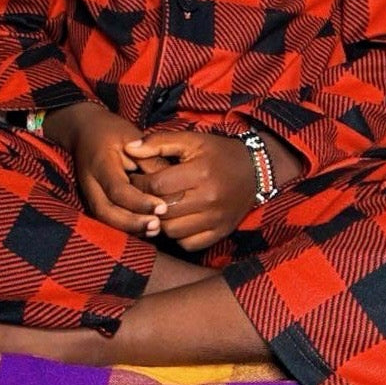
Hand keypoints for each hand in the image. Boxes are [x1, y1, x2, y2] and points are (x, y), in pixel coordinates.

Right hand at [44, 103, 168, 237]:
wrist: (85, 131)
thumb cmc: (113, 132)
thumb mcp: (133, 137)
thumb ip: (150, 160)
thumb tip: (172, 184)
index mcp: (100, 164)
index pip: (118, 189)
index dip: (139, 202)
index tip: (162, 207)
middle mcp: (90, 183)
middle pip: (106, 211)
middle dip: (132, 222)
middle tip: (158, 225)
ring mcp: (89, 194)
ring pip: (106, 219)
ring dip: (130, 228)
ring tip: (155, 229)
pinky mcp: (94, 200)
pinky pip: (108, 218)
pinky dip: (126, 226)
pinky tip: (146, 229)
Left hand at [124, 130, 257, 251]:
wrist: (256, 170)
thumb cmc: (218, 152)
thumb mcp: (191, 140)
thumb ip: (159, 142)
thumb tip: (129, 149)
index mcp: (200, 172)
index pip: (157, 185)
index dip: (139, 183)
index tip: (135, 179)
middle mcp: (209, 198)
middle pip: (162, 211)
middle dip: (146, 203)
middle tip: (141, 195)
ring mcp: (216, 219)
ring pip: (172, 231)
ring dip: (160, 221)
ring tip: (158, 208)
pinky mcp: (220, 233)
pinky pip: (188, 244)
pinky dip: (178, 236)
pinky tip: (177, 220)